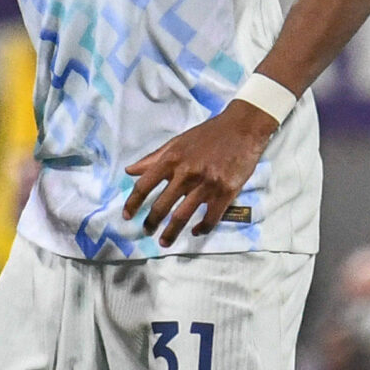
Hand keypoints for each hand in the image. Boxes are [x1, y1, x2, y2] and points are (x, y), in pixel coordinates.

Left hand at [121, 101, 279, 246]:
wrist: (242, 128)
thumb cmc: (208, 134)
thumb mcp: (177, 143)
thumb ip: (153, 158)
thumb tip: (129, 171)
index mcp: (171, 160)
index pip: (144, 185)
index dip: (133, 203)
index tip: (127, 216)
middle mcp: (186, 174)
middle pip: (161, 206)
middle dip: (151, 223)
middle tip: (147, 232)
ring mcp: (206, 185)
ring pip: (182, 216)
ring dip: (170, 233)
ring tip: (164, 242)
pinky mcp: (225, 193)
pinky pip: (210, 218)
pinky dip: (202, 228)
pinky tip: (196, 231)